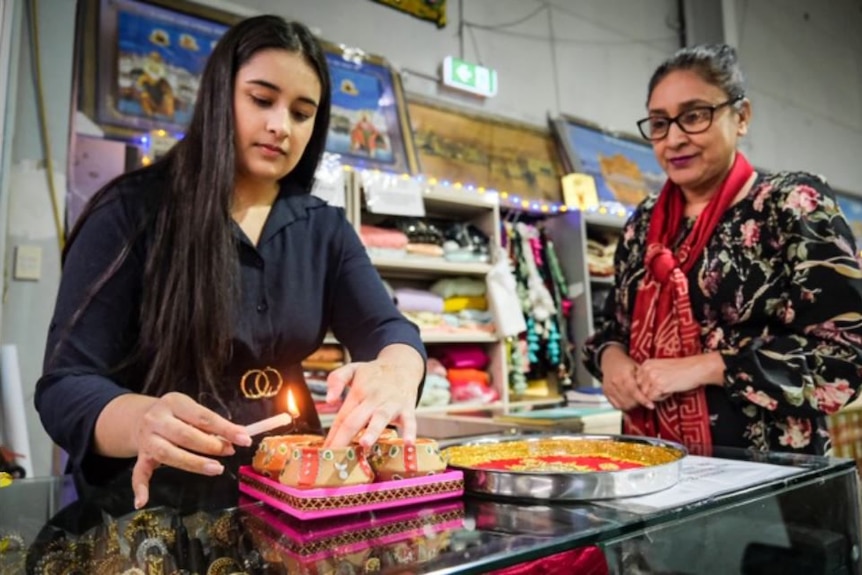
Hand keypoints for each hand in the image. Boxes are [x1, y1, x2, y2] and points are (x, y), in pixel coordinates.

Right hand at [130, 392, 251, 508]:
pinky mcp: (140, 457)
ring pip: (168, 454)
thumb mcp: (191, 410)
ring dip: (194, 463)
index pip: (203, 417)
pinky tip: (143, 501)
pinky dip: (140, 488)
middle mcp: (157, 420)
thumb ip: (212, 424)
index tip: (244, 439)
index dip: (225, 429)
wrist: (139, 417)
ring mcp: (146, 439)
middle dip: (211, 446)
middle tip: (229, 452)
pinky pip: (138, 473)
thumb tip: (240, 436)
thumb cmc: (176, 415)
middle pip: (185, 435)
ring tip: (216, 469)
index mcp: (174, 403)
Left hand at [323, 354, 420, 448]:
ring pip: (380, 418)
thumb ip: (336, 379)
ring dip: (373, 431)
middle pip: (356, 420)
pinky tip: (408, 443)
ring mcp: (391, 404)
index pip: (342, 417)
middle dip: (344, 439)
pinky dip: (410, 431)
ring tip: (364, 443)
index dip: (332, 435)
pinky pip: (410, 421)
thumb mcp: (352, 368)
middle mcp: (373, 398)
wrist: (403, 364)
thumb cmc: (374, 373)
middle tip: (334, 456)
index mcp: (358, 392)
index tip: (324, 453)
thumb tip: (329, 400)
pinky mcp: (408, 408)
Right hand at [600, 344, 653, 410]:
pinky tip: (629, 403)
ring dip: (632, 406)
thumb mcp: (637, 367)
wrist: (611, 360)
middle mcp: (615, 383)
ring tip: (637, 402)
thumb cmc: (626, 364)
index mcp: (624, 375)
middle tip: (644, 401)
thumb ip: (644, 379)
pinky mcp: (606, 392)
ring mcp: (609, 388)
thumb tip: (653, 391)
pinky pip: (616, 405)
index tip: (651, 406)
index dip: (643, 400)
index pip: (634, 392)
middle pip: (629, 400)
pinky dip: (623, 407)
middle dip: (639, 404)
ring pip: (623, 405)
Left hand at [636, 353, 724, 402]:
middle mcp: (647, 369)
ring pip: (645, 394)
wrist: (696, 368)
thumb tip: (641, 387)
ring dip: (656, 395)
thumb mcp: (661, 367)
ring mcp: (652, 377)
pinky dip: (661, 398)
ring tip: (667, 388)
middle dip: (650, 391)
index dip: (646, 386)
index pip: (637, 380)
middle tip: (663, 387)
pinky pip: (653, 398)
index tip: (656, 385)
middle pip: (640, 388)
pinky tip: (670, 391)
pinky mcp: (659, 385)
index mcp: (647, 363)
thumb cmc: (682, 369)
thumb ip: (650, 374)